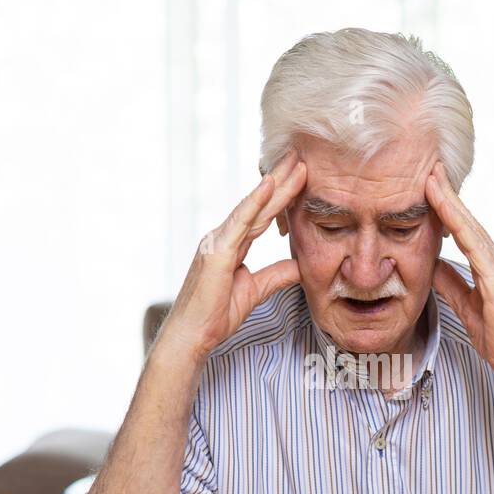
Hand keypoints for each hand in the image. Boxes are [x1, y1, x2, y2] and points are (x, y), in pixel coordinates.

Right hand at [159, 149, 306, 359]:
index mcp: (230, 245)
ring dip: (275, 185)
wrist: (192, 336)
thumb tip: (299, 266)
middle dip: (281, 181)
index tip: (301, 176)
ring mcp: (217, 242)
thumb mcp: (254, 291)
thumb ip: (275, 276)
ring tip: (295, 164)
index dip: (282, 196)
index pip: (262, 215)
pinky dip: (255, 203)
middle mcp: (222, 237)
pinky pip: (240, 223)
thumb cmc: (214, 317)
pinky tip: (269, 186)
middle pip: (258, 204)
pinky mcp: (217, 252)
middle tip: (301, 156)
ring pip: (252, 208)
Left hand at [425, 162, 493, 389]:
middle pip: (468, 221)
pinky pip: (473, 244)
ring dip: (449, 201)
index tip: (430, 186)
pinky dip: (457, 223)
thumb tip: (433, 264)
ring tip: (430, 178)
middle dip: (448, 194)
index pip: (465, 231)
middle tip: (429, 167)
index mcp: (492, 268)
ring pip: (470, 226)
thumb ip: (452, 285)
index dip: (447, 208)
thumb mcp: (466, 308)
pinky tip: (442, 207)